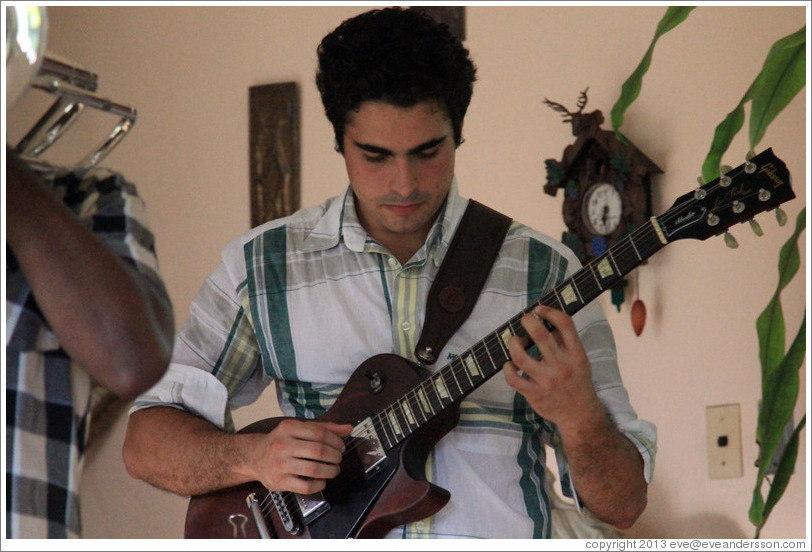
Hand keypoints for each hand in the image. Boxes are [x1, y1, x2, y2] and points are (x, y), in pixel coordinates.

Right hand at [250, 419, 352, 494]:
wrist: (255, 457)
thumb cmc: (282, 441)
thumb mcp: (299, 429)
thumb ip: (324, 428)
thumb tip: (348, 428)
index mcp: (288, 428)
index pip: (320, 433)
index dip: (336, 441)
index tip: (341, 446)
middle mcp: (282, 445)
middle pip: (318, 451)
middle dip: (335, 456)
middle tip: (338, 459)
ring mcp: (280, 464)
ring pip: (314, 469)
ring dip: (330, 471)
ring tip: (334, 470)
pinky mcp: (280, 482)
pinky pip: (306, 486)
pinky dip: (319, 484)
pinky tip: (322, 480)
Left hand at [503, 305, 604, 430]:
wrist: (580, 415)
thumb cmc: (577, 382)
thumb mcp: (580, 360)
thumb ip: (565, 342)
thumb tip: (546, 320)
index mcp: (576, 355)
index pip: (564, 324)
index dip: (549, 311)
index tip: (539, 309)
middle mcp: (562, 366)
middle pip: (540, 335)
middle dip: (527, 321)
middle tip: (524, 320)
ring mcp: (547, 381)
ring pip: (520, 356)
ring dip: (513, 343)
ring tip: (514, 342)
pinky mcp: (534, 394)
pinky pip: (513, 377)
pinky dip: (507, 368)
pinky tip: (510, 364)